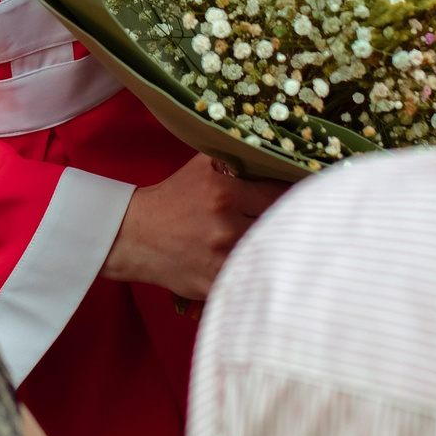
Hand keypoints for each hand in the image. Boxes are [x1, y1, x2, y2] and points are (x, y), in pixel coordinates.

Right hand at [100, 152, 289, 300]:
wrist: (135, 236)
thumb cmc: (172, 198)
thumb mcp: (200, 167)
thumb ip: (235, 157)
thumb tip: (271, 151)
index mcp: (224, 194)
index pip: (278, 194)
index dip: (290, 196)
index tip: (299, 197)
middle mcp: (225, 227)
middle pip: (277, 225)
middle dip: (285, 223)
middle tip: (294, 221)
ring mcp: (220, 259)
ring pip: (267, 254)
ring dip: (273, 249)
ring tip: (280, 245)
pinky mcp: (214, 284)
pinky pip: (248, 280)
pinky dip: (255, 275)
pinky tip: (259, 269)